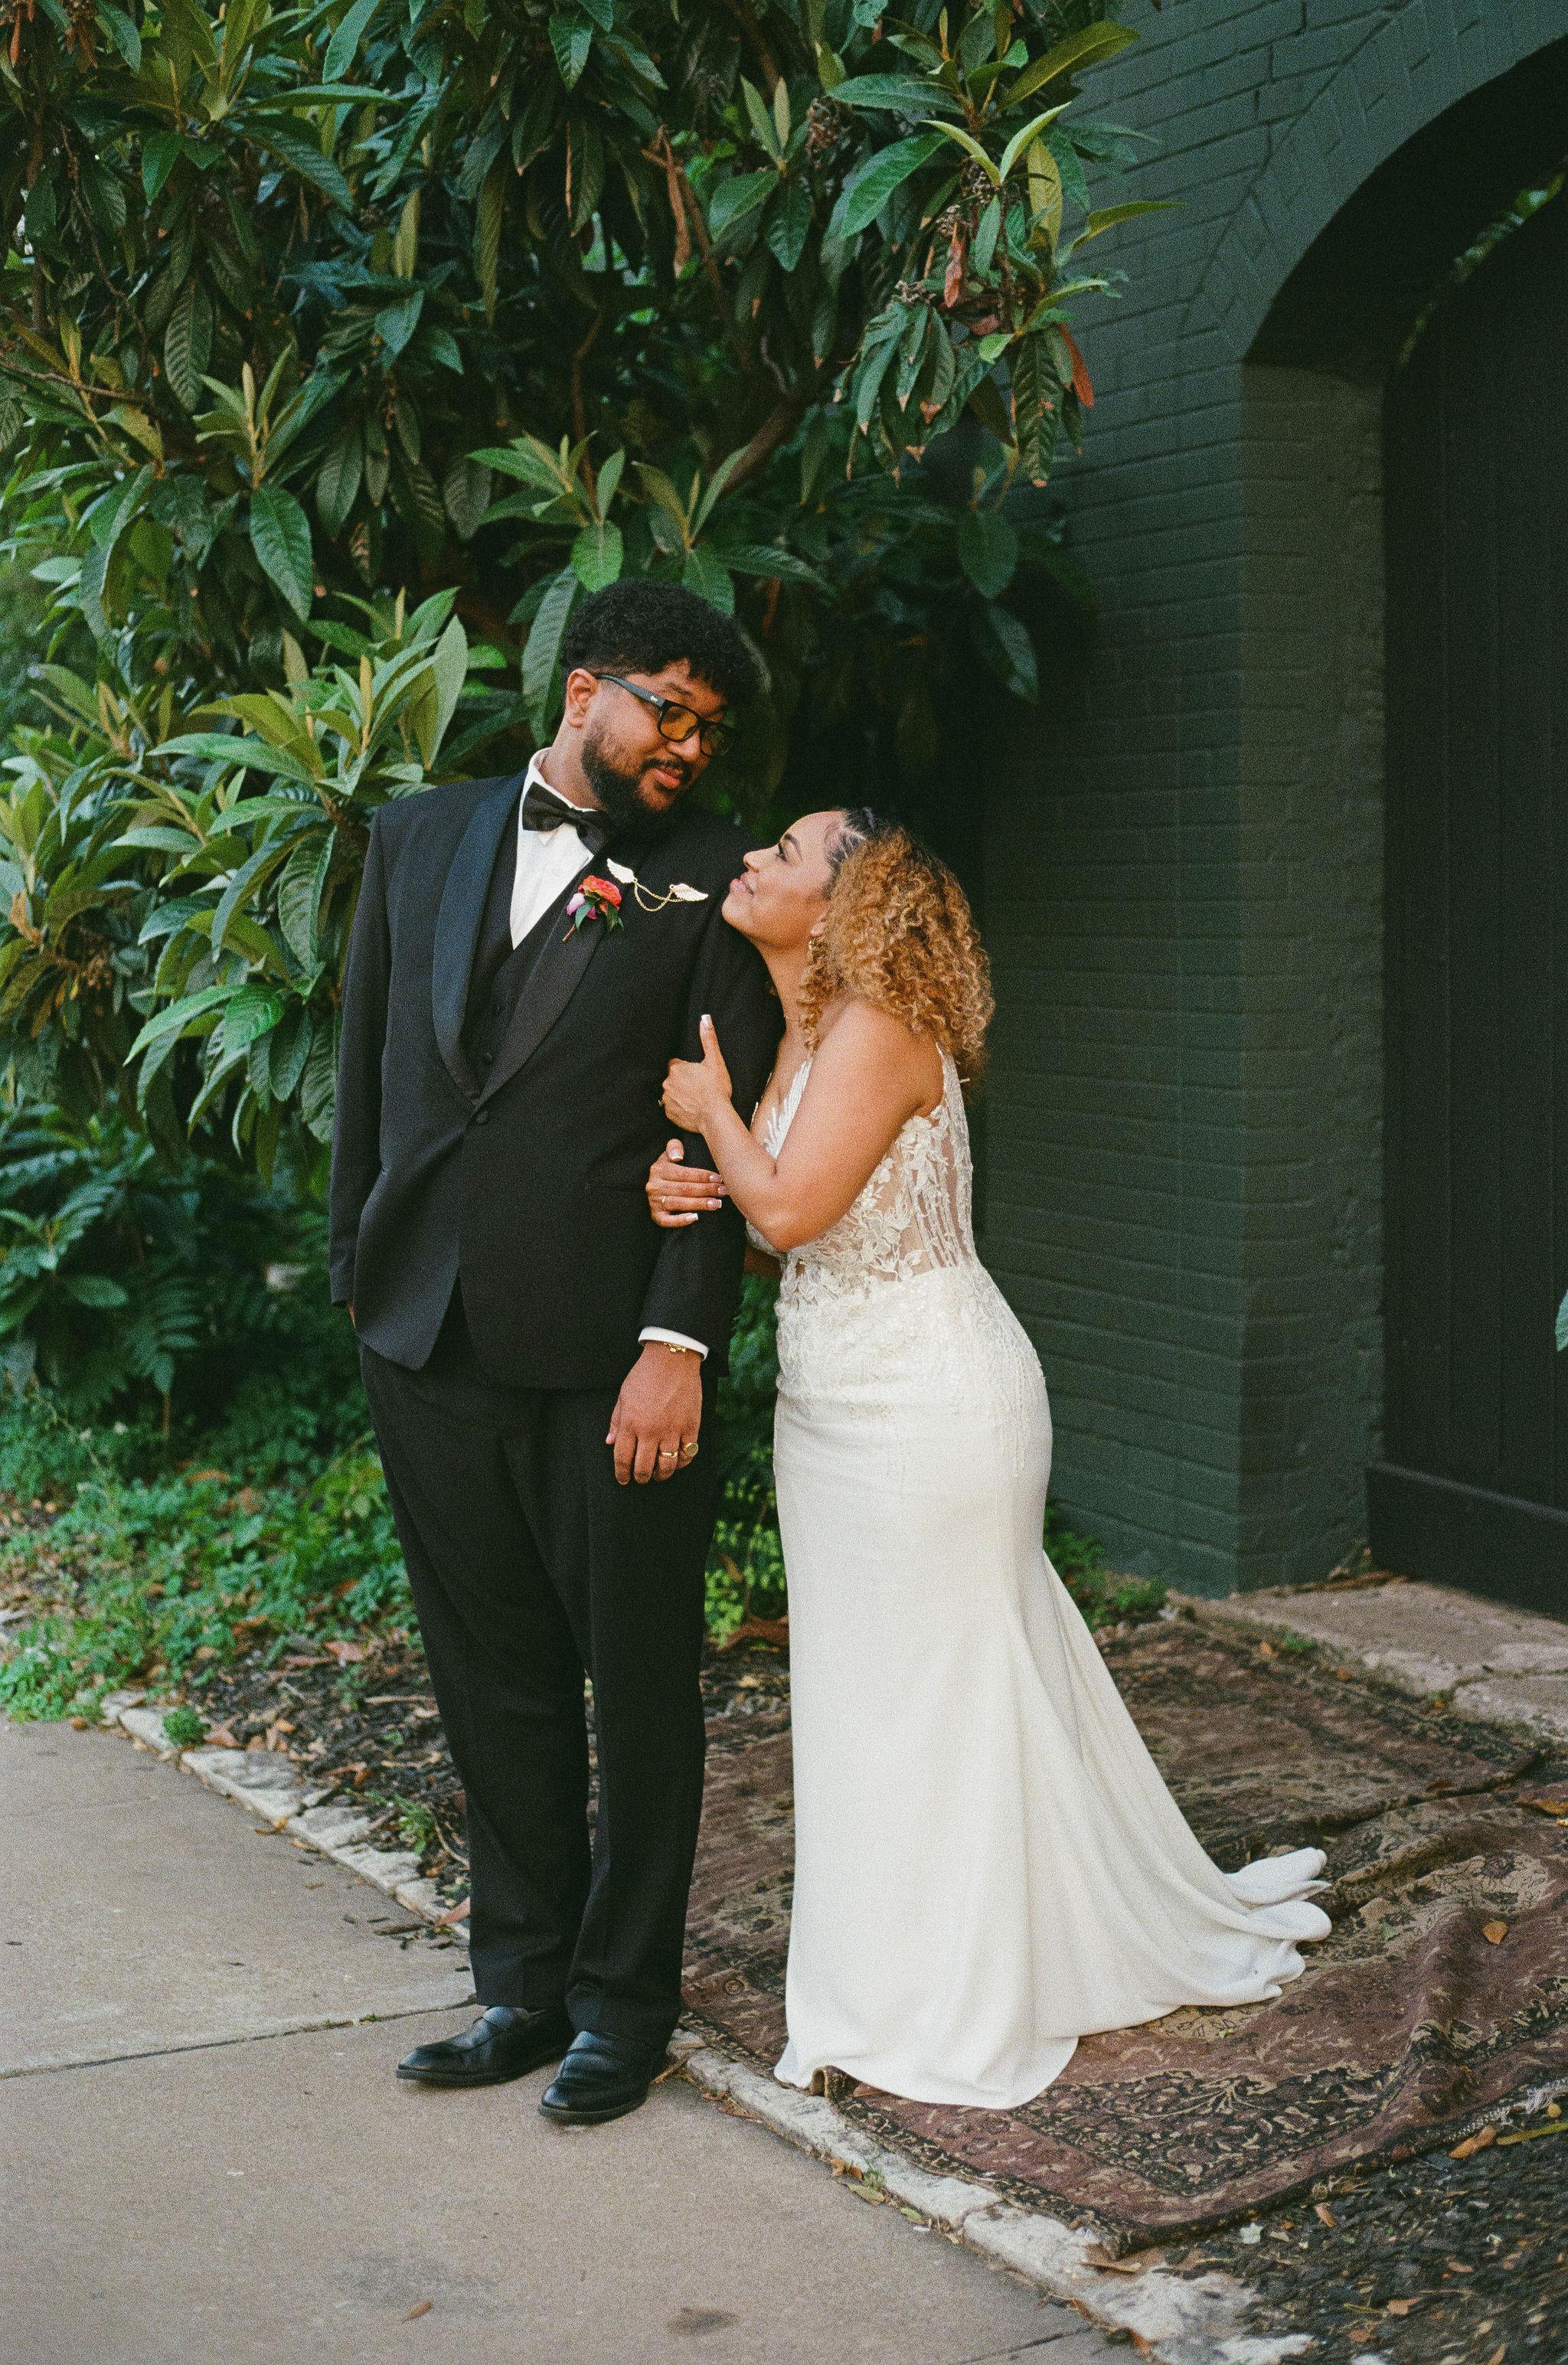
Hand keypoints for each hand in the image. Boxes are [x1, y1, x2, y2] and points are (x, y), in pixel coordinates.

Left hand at [606, 1341, 702, 1484]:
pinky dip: (681, 1462)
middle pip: (644, 1467)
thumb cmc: (645, 1375)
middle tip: (641, 1478)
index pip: (622, 1458)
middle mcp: (650, 1430)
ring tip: (658, 1474)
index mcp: (630, 1423)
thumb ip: (616, 1421)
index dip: (622, 1473)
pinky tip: (676, 1461)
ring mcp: (672, 1430)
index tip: (623, 1479)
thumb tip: (609, 1442)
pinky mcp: (691, 1426)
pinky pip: (687, 1454)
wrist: (672, 1358)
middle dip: (640, 1477)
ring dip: (661, 1475)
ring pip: (667, 1466)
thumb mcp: (623, 1396)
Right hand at [647, 1139, 726, 1228]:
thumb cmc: (671, 1169)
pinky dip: (680, 1220)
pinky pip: (666, 1221)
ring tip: (717, 1204)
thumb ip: (673, 1147)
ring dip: (699, 1204)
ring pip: (678, 1203)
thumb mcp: (670, 1154)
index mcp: (658, 1169)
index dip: (702, 1176)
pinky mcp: (656, 1216)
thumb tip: (677, 1157)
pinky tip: (695, 1217)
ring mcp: (654, 1202)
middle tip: (724, 1191)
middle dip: (706, 1190)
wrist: (658, 1186)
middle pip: (684, 1188)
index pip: (683, 1173)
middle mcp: (654, 1186)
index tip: (719, 1178)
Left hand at [662, 1013, 731, 1131]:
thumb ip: (708, 1039)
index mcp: (676, 1069)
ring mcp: (667, 1100)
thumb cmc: (716, 1088)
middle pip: (673, 1079)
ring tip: (695, 1100)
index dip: (686, 1069)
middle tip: (698, 1088)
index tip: (696, 1075)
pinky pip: (672, 1109)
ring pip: (671, 1094)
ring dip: (680, 1095)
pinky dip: (679, 1109)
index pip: (676, 1065)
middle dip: (682, 1082)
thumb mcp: (715, 1061)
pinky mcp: (669, 1114)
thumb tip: (705, 1018)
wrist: (715, 1116)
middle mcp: (667, 1083)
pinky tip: (691, 1110)